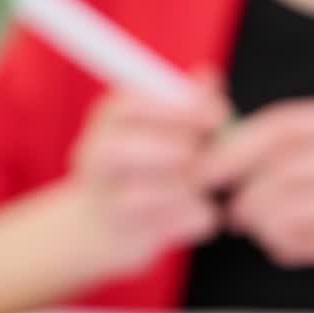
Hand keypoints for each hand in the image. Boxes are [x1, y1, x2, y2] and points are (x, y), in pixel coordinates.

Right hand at [68, 72, 229, 276]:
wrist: (103, 226)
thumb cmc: (142, 165)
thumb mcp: (158, 125)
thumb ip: (185, 101)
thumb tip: (210, 75)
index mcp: (106, 120)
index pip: (132, 104)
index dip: (180, 109)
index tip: (219, 116)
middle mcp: (94, 157)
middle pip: (124, 149)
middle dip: (177, 151)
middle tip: (207, 156)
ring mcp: (103, 201)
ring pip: (143, 195)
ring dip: (186, 189)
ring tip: (204, 185)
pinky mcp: (123, 237)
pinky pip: (167, 227)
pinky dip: (195, 218)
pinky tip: (202, 211)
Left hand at [200, 90, 313, 294]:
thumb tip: (236, 157)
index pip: (280, 125)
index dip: (232, 149)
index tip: (206, 169)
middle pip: (277, 167)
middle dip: (241, 192)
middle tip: (232, 210)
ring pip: (286, 209)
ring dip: (260, 224)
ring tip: (262, 230)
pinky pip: (308, 244)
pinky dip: (285, 246)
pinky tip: (289, 246)